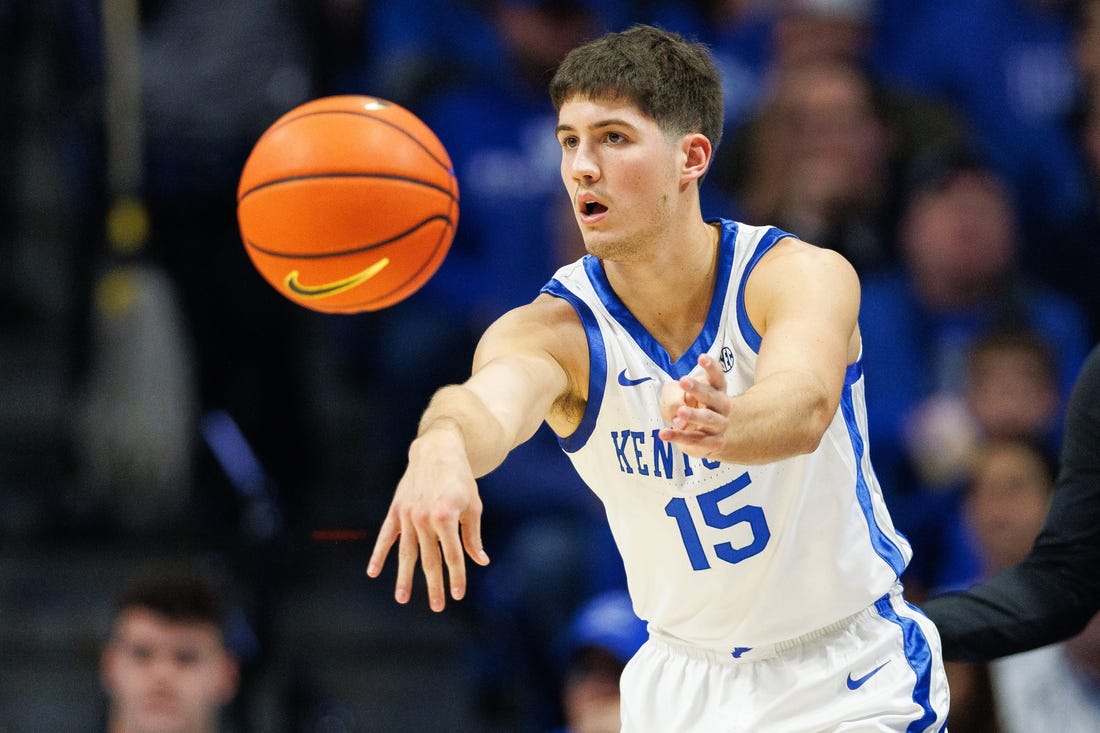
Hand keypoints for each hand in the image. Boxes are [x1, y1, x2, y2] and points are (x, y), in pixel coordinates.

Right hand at [366, 427, 489, 611]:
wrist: (437, 450)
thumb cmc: (460, 479)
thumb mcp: (473, 506)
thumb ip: (473, 536)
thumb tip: (481, 561)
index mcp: (447, 516)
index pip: (452, 555)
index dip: (456, 576)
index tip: (458, 595)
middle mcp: (425, 517)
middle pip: (429, 559)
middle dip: (434, 585)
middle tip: (437, 607)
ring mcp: (408, 514)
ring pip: (406, 553)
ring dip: (404, 577)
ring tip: (402, 599)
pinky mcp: (396, 509)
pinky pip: (386, 536)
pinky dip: (378, 554)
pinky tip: (372, 572)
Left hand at [657, 353, 730, 458]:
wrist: (703, 435)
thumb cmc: (689, 407)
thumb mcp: (676, 395)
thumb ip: (674, 398)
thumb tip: (677, 414)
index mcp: (717, 390)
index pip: (717, 377)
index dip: (711, 367)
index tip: (701, 357)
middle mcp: (722, 406)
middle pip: (713, 396)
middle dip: (699, 388)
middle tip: (683, 380)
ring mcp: (720, 425)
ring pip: (709, 419)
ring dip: (695, 414)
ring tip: (680, 411)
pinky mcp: (713, 443)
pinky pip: (696, 440)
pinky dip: (678, 436)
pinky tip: (663, 433)